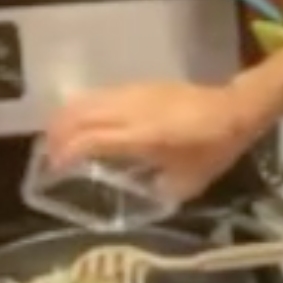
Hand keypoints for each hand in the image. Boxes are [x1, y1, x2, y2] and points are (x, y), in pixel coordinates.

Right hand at [44, 79, 274, 200]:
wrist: (233, 109)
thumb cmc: (213, 148)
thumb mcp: (187, 182)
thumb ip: (159, 190)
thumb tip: (138, 196)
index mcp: (142, 136)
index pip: (90, 139)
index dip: (66, 154)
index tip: (55, 171)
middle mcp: (131, 111)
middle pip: (77, 115)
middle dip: (56, 135)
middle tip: (48, 157)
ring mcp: (132, 94)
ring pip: (84, 100)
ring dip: (65, 119)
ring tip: (58, 139)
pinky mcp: (137, 86)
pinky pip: (99, 95)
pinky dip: (82, 108)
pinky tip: (83, 124)